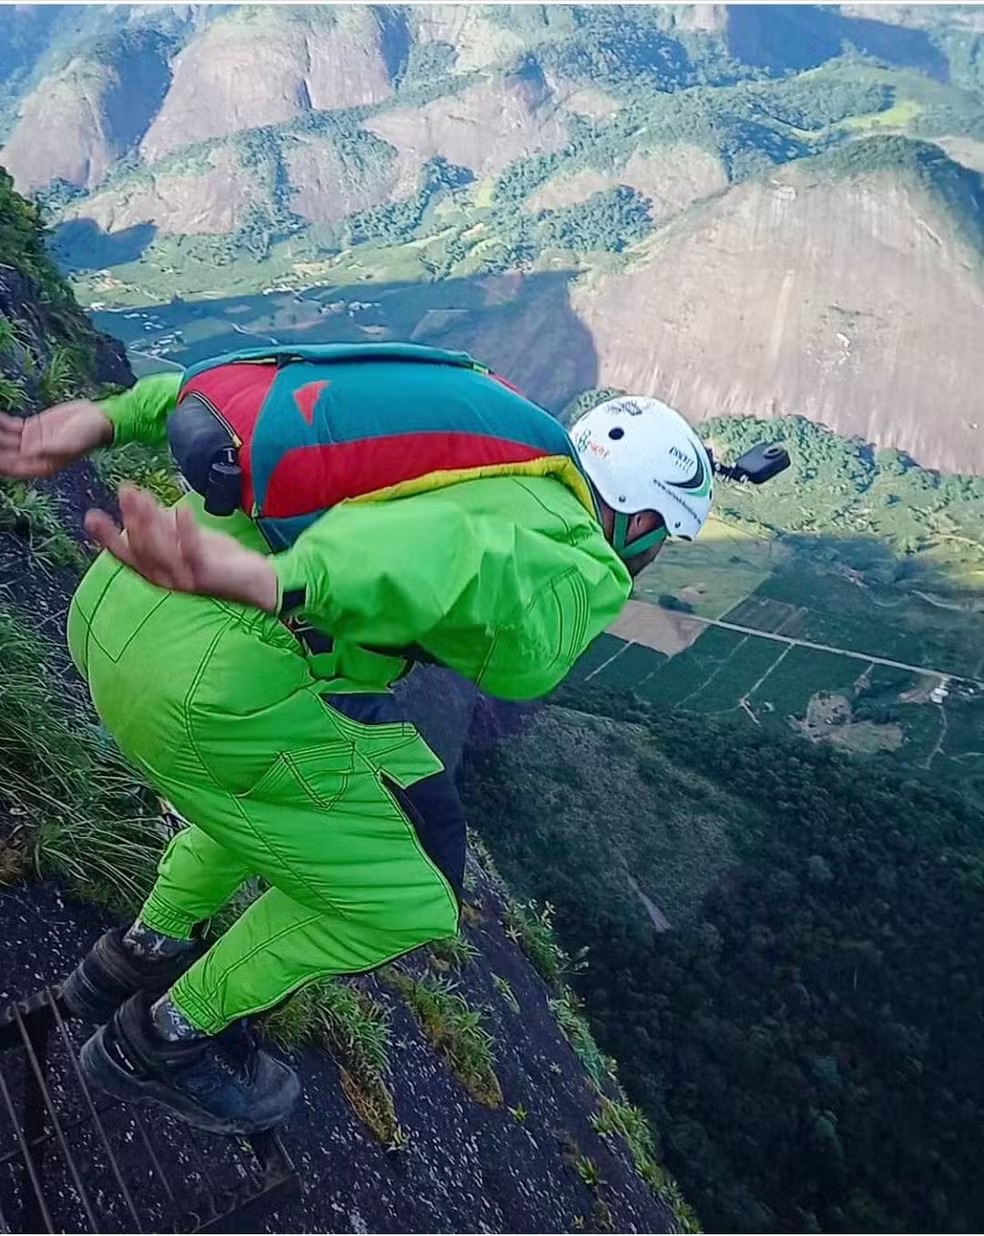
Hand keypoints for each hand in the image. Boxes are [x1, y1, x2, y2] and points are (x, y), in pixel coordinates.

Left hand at [0, 400, 113, 478]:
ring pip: (5, 441)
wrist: (98, 418)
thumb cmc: (89, 434)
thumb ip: (49, 448)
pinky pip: (10, 427)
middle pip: (6, 455)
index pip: (14, 468)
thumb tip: (27, 451)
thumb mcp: (70, 443)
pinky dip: (1, 423)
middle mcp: (34, 456)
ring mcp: (32, 441)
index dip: (2, 463)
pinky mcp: (32, 428)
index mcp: (43, 465)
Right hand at [85, 485, 279, 612]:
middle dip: (131, 518)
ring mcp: (187, 581)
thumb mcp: (189, 540)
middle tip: (124, 490)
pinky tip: (182, 508)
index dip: (107, 538)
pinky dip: (186, 530)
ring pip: (161, 551)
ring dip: (151, 520)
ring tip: (143, 495)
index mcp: (159, 572)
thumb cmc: (222, 561)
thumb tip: (147, 509)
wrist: (258, 583)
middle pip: (141, 549)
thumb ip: (167, 529)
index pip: (127, 555)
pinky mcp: (208, 577)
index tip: (91, 516)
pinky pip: (193, 551)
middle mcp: (167, 580)